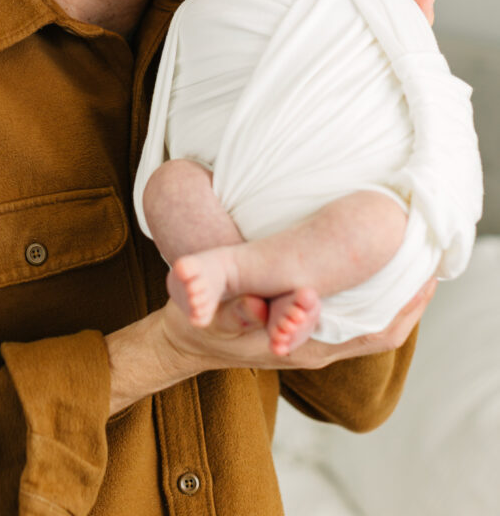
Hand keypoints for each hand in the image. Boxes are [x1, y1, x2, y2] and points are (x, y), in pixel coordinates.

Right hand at [161, 278, 436, 374]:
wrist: (187, 341)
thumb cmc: (198, 326)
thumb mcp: (204, 315)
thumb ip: (227, 310)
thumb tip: (256, 305)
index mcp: (300, 347)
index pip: (365, 334)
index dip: (396, 309)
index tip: (418, 278)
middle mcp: (314, 349)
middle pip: (377, 331)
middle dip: (404, 301)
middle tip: (425, 264)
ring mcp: (310, 343)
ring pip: (368, 327)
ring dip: (391, 301)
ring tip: (413, 266)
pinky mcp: (303, 333)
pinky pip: (351, 322)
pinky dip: (371, 302)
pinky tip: (375, 277)